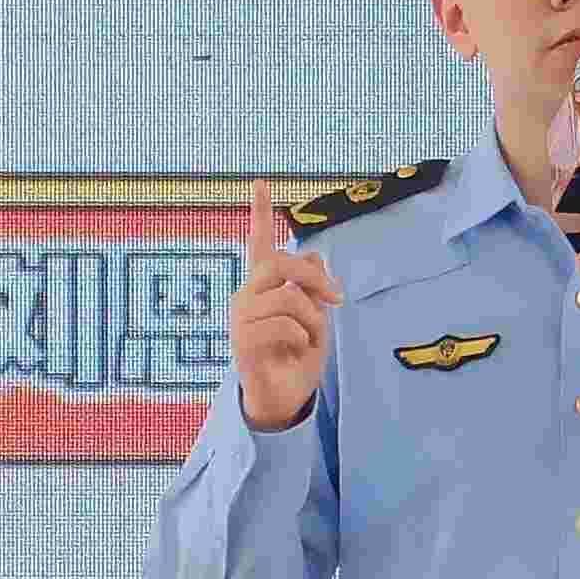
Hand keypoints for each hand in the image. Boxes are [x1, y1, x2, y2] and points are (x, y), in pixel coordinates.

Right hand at [233, 193, 340, 427]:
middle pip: (280, 262)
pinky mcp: (244, 342)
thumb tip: (316, 256)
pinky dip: (302, 338)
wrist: (284, 397)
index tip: (261, 181)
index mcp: (263, 286)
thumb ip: (314, 287)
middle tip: (336, 298)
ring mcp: (242, 318)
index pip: (258, 243)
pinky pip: (284, 325)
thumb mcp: (316, 317)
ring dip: (312, 319)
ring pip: (288, 298)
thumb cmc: (297, 356)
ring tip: (309, 338)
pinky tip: (295, 351)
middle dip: (314, 277)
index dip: (260, 212)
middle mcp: (247, 296)